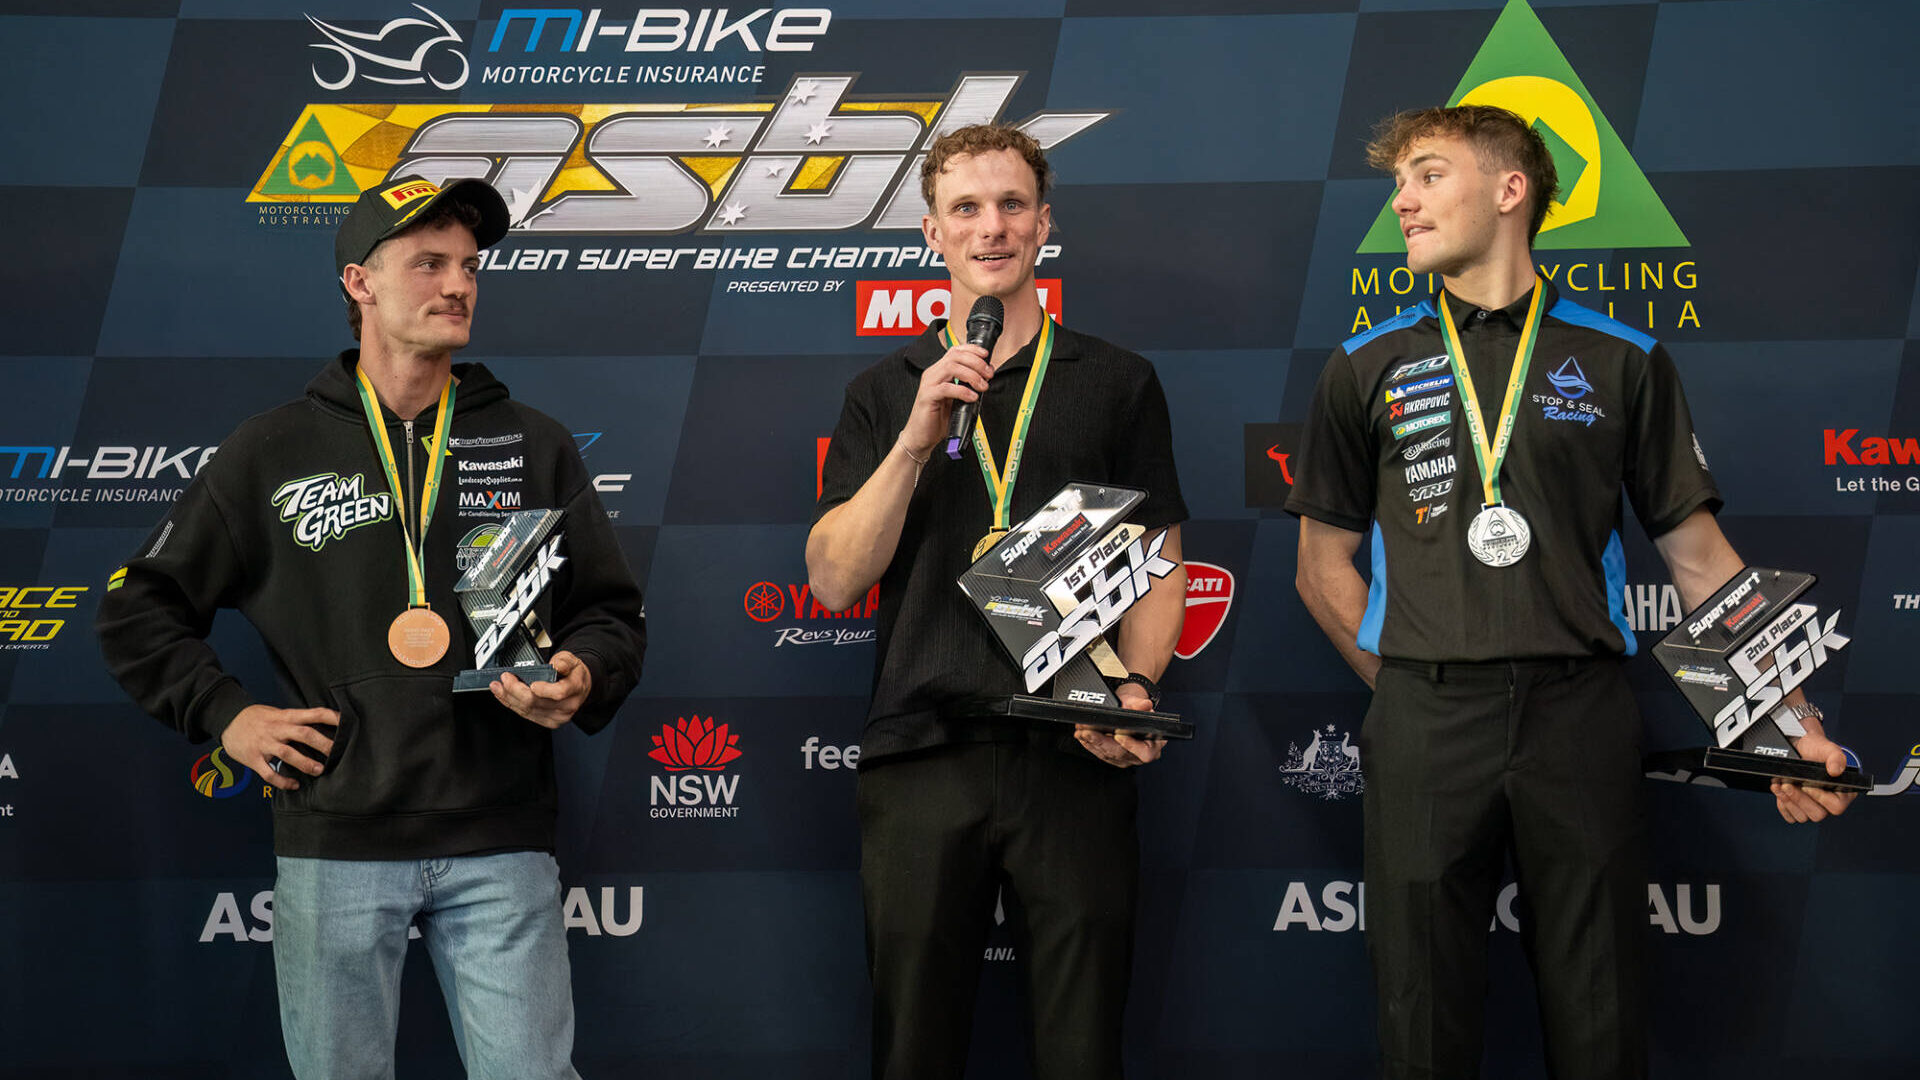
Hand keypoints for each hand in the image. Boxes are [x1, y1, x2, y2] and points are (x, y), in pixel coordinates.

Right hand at [222, 704, 337, 790]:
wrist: (227, 719)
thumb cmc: (257, 717)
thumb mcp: (278, 713)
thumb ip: (296, 720)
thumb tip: (322, 727)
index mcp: (286, 716)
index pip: (313, 714)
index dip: (330, 717)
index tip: (346, 722)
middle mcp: (277, 729)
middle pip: (304, 734)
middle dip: (323, 744)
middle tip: (338, 752)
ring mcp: (264, 744)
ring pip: (287, 753)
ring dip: (305, 763)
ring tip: (320, 770)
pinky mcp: (253, 758)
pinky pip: (268, 772)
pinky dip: (282, 781)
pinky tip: (294, 785)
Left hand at [490, 650, 591, 728]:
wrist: (579, 687)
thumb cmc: (573, 673)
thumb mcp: (571, 660)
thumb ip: (563, 661)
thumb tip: (556, 665)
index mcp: (575, 689)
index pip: (559, 693)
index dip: (544, 690)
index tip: (531, 684)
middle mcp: (567, 706)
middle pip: (536, 702)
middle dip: (516, 690)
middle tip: (505, 678)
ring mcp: (557, 717)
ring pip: (527, 710)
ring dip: (509, 698)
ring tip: (498, 686)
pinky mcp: (548, 722)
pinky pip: (526, 715)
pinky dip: (512, 705)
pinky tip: (504, 697)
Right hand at [900, 342, 992, 458]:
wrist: (920, 437)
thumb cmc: (937, 419)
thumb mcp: (956, 398)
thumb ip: (966, 385)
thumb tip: (985, 377)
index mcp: (939, 371)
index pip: (955, 351)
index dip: (972, 350)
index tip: (986, 356)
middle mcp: (932, 374)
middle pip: (955, 356)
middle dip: (976, 362)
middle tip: (988, 374)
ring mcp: (928, 384)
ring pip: (951, 368)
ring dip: (971, 375)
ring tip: (982, 386)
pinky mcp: (927, 397)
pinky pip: (946, 388)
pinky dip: (962, 391)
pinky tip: (972, 398)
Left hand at [1074, 681, 1166, 767]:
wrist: (1128, 709)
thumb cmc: (1135, 707)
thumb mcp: (1138, 702)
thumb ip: (1140, 704)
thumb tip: (1145, 704)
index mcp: (1154, 743)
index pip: (1145, 752)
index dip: (1131, 745)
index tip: (1118, 735)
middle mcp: (1141, 754)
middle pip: (1121, 753)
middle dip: (1102, 742)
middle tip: (1088, 732)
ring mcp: (1127, 758)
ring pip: (1108, 755)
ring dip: (1092, 743)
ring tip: (1081, 732)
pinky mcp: (1115, 758)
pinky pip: (1102, 754)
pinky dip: (1091, 745)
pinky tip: (1083, 737)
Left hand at [1771, 730, 1857, 822]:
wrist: (1799, 749)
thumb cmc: (1817, 750)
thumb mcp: (1828, 749)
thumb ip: (1836, 757)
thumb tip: (1835, 771)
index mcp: (1843, 792)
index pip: (1836, 806)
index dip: (1820, 798)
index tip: (1806, 785)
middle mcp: (1829, 803)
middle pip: (1817, 814)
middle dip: (1799, 799)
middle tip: (1787, 784)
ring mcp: (1814, 807)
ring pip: (1803, 817)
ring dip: (1788, 801)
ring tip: (1779, 785)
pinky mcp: (1798, 808)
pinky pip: (1791, 817)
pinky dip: (1783, 806)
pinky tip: (1778, 791)